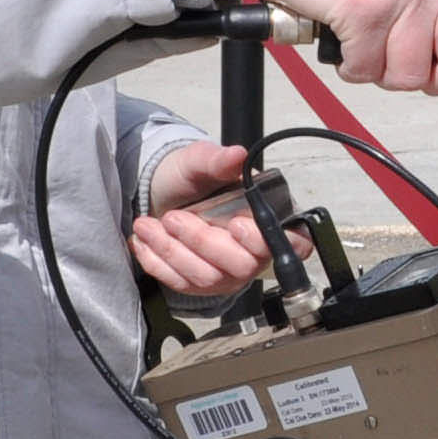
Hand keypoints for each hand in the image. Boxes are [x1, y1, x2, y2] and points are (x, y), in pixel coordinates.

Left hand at [130, 142, 269, 296]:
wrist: (163, 194)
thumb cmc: (192, 178)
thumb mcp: (200, 161)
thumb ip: (218, 160)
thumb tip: (236, 154)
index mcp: (269, 218)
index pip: (294, 243)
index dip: (270, 241)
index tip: (237, 225)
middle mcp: (255, 252)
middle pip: (242, 265)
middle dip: (203, 242)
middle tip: (173, 218)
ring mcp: (229, 273)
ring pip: (208, 278)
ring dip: (173, 252)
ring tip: (147, 225)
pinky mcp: (201, 284)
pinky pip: (182, 284)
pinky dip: (158, 263)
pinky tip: (143, 242)